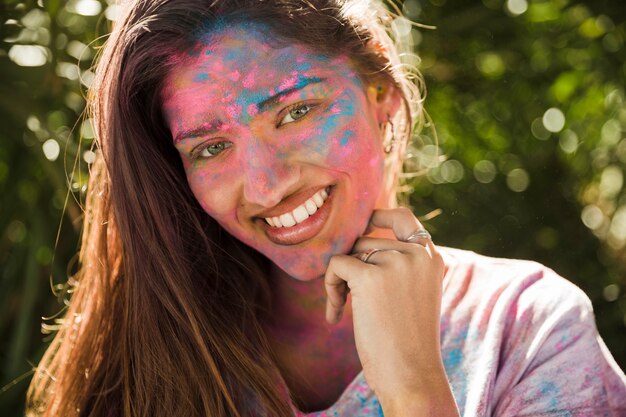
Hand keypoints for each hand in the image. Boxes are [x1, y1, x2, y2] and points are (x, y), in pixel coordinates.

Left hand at [324, 208, 457, 415]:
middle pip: (365, 240)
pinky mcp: (371, 276)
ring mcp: (396, 262)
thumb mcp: (414, 293)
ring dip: (340, 280)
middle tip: (347, 298)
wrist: (413, 375)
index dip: (376, 216)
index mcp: (430, 257)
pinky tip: (335, 314)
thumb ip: (399, 265)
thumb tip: (359, 239)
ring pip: (349, 253)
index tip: (358, 227)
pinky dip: (330, 288)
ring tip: (343, 308)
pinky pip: (336, 265)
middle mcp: (417, 254)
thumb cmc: (408, 341)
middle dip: (351, 266)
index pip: (402, 217)